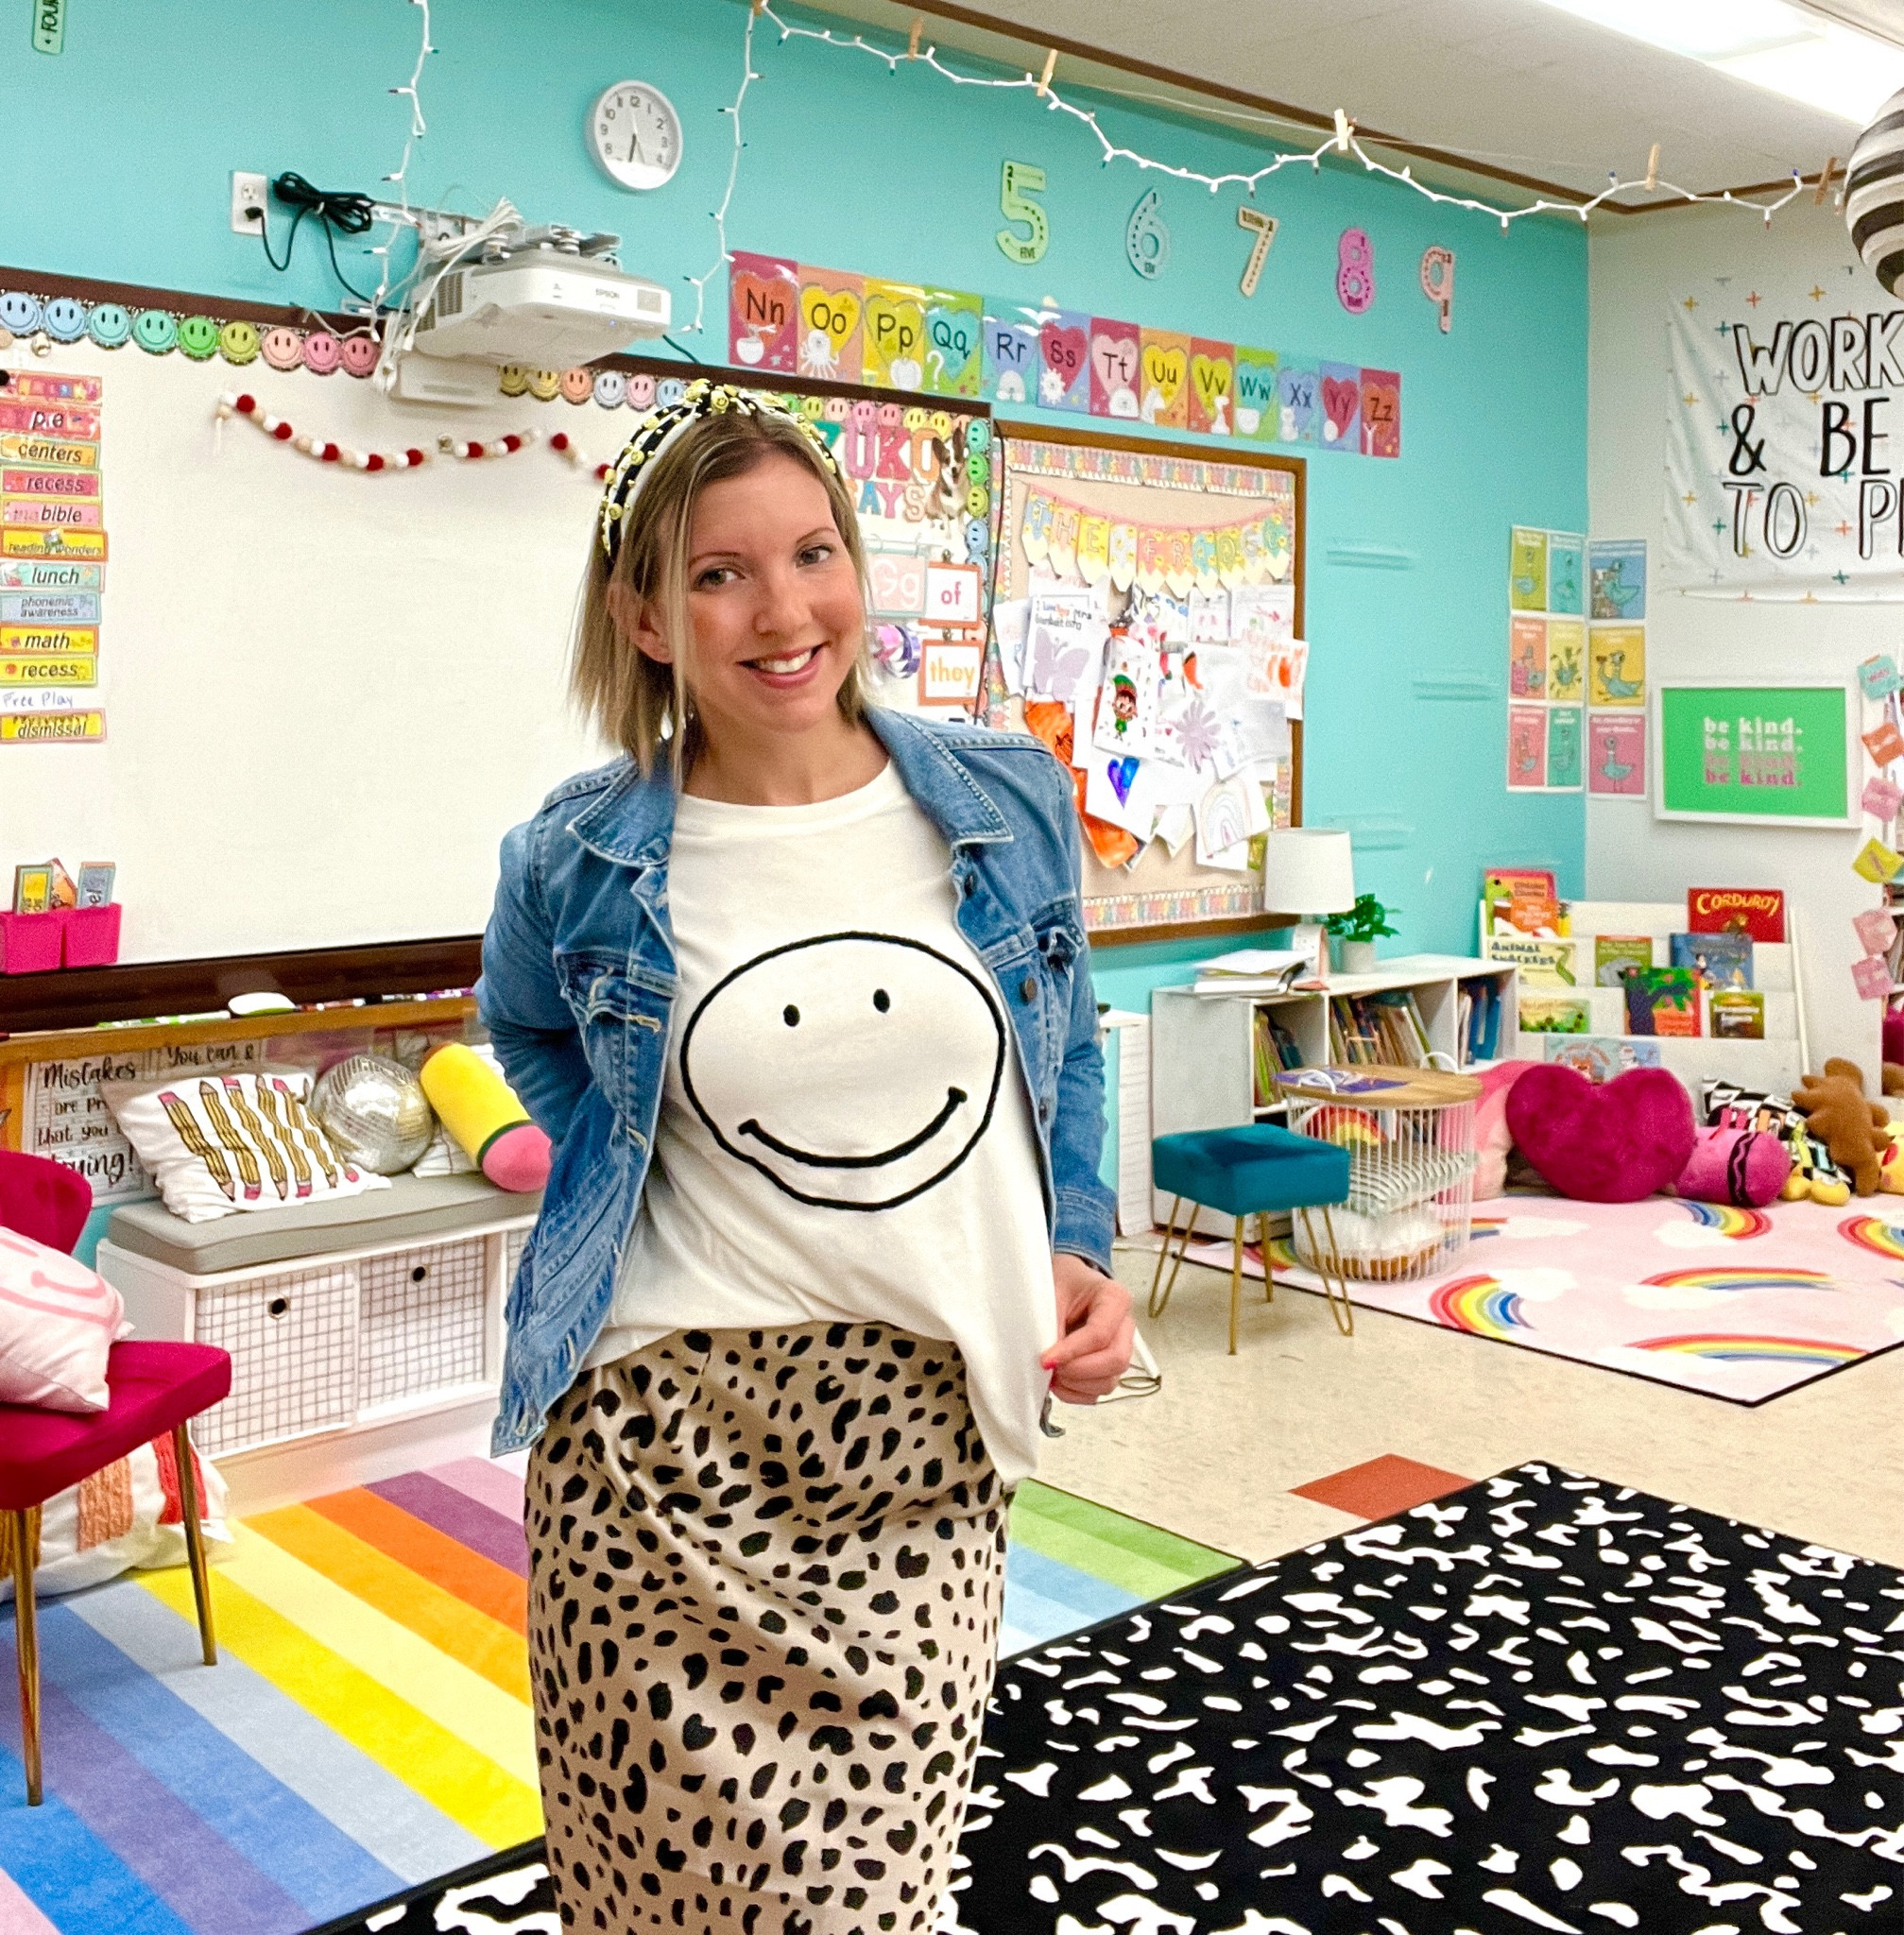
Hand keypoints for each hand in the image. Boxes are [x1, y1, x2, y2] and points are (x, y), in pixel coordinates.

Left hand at [1043, 1253, 1134, 1404]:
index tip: (1045, 1360)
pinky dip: (1076, 1394)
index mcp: (1115, 1299)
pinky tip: (1058, 1381)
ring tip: (1051, 1373)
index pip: (1100, 1334)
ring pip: (1109, 1382)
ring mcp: (1121, 1349)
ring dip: (1076, 1385)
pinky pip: (1098, 1393)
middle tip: (1050, 1367)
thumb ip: (1051, 1323)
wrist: (1067, 1285)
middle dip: (1079, 1371)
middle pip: (1115, 1360)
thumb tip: (1048, 1362)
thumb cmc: (1062, 1283)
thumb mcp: (1052, 1292)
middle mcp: (1125, 1326)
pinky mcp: (1109, 1368)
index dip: (1072, 1351)